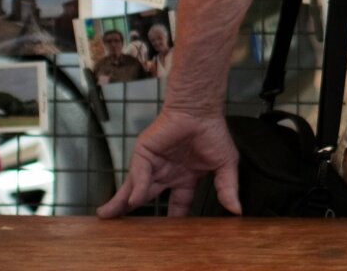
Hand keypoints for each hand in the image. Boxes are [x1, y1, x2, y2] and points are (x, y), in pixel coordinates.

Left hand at [96, 107, 241, 218]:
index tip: (169, 236)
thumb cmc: (213, 132)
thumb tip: (237, 210)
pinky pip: (139, 174)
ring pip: (136, 188)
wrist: (200, 111)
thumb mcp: (225, 164)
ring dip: (123, 203)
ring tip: (109, 217)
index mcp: (185, 178)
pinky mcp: (144, 154)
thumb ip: (227, 188)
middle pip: (148, 197)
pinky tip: (135, 200)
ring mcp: (154, 164)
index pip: (177, 204)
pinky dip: (138, 187)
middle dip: (133, 211)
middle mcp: (166, 173)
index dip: (173, 220)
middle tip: (123, 229)